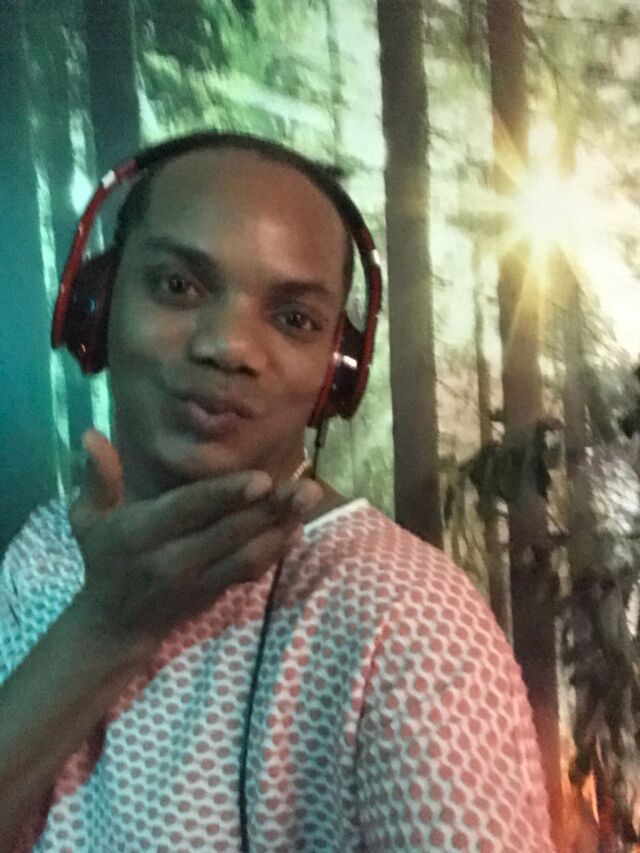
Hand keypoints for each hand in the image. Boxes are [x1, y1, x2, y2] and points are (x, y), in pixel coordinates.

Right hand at [69, 429, 322, 642]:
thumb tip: (92, 434)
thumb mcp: (87, 519)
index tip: (262, 478)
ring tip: (308, 499)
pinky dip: (276, 549)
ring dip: (281, 526)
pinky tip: (297, 525)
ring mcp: (197, 581)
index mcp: (140, 533)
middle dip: (269, 508)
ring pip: (246, 553)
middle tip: (304, 483)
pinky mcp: (214, 594)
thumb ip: (97, 477)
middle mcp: (171, 559)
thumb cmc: (104, 559)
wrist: (115, 625)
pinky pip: (250, 571)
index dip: (225, 495)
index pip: (188, 510)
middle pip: (228, 531)